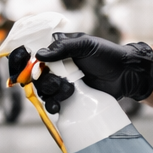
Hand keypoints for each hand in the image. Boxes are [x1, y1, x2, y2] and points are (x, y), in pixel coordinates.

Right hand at [37, 34, 152, 102]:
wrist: (125, 75)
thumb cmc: (107, 54)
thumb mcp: (86, 45)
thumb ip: (63, 47)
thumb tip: (39, 55)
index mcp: (58, 49)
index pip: (34, 54)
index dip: (26, 62)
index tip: (30, 69)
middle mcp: (57, 65)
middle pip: (37, 76)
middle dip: (45, 81)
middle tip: (59, 82)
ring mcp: (62, 82)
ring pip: (44, 90)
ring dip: (51, 93)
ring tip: (69, 92)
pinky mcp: (69, 97)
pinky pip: (54, 102)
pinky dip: (53, 105)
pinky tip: (57, 107)